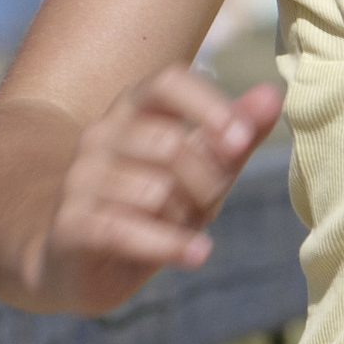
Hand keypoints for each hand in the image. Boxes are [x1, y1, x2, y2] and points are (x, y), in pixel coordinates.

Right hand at [34, 68, 282, 313]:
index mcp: (131, 110)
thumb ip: (233, 136)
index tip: (240, 139)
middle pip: (169, 143)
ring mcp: (79, 180)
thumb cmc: (152, 207)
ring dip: (182, 218)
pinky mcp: (72, 224)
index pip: (167, 83)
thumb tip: (272, 94)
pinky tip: (196, 254)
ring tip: (180, 230)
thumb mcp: (201, 171)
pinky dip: (169, 245)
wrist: (80, 261)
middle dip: (206, 181)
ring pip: (154, 191)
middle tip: (208, 205)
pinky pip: (127, 230)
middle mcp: (99, 136)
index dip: (208, 105)